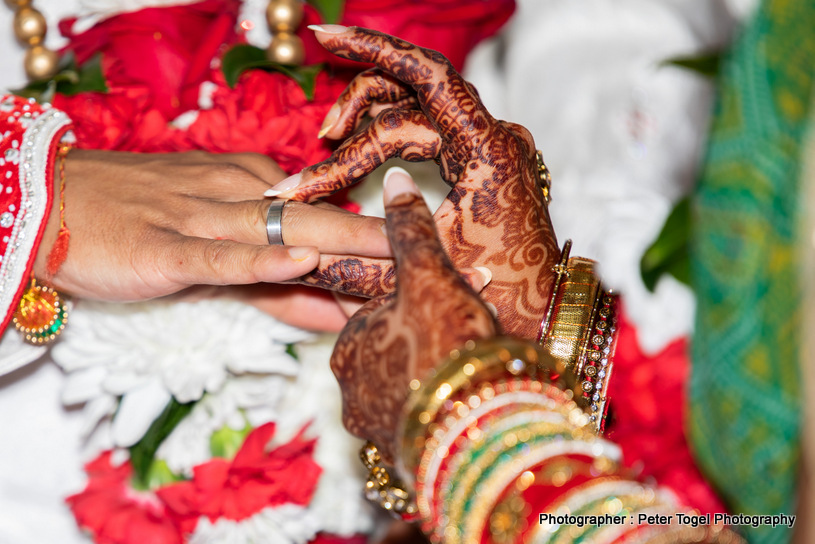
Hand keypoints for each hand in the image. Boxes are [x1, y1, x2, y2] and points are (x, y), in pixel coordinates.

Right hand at [33, 150, 389, 301]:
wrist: (51, 206)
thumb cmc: (137, 228)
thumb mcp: (216, 257)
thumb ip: (276, 286)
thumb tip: (335, 312)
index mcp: (251, 192)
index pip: (324, 220)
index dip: (375, 240)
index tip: (423, 255)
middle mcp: (237, 198)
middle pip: (320, 221)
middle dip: (381, 239)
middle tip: (435, 256)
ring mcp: (201, 218)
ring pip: (283, 231)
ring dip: (344, 246)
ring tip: (397, 261)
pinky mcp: (165, 247)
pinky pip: (220, 253)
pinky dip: (260, 258)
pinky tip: (299, 261)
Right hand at [275, 25, 559, 338]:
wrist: (546, 318)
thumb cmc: (503, 295)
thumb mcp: (423, 271)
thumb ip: (358, 258)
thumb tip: (304, 248)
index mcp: (485, 149)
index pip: (425, 73)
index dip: (370, 48)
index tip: (322, 35)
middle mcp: (491, 138)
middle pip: (411, 91)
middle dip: (355, 109)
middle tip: (320, 138)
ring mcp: (487, 149)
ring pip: (415, 111)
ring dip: (369, 124)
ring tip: (331, 151)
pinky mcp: (480, 163)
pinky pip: (428, 134)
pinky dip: (390, 140)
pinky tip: (360, 158)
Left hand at [330, 168, 495, 461]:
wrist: (479, 431)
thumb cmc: (449, 347)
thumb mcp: (431, 277)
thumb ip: (410, 231)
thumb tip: (392, 181)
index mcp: (351, 341)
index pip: (373, 309)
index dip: (415, 297)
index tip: (449, 296)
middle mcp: (353, 388)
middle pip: (389, 349)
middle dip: (425, 337)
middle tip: (465, 330)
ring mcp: (377, 426)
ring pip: (405, 386)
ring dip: (434, 373)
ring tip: (471, 365)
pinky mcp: (404, 457)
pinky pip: (421, 418)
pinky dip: (440, 405)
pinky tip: (468, 399)